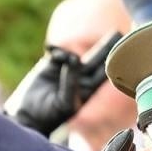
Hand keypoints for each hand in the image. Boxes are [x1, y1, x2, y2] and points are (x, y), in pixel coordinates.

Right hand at [5, 32, 121, 136]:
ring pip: (74, 55)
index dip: (115, 60)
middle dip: (106, 46)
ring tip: (63, 59)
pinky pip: (56, 53)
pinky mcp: (48, 67)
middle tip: (118, 33)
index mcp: (87, 90)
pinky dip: (56, 51)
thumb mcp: (64, 103)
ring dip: (72, 51)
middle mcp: (78, 79)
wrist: (25, 117)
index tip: (126, 48)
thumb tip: (74, 59)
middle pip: (96, 59)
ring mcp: (63, 71)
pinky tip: (50, 52)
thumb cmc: (48, 116)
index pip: (105, 72)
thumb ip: (71, 82)